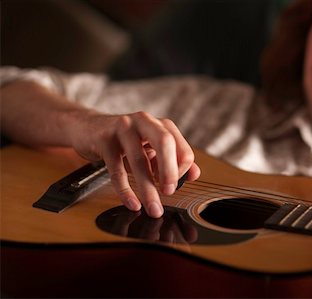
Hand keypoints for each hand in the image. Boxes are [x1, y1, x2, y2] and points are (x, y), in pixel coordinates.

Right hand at [68, 111, 200, 217]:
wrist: (87, 127)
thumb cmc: (124, 141)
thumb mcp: (150, 149)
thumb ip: (173, 160)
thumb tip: (195, 174)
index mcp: (161, 125)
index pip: (182, 148)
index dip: (181, 171)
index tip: (174, 186)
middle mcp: (145, 121)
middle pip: (165, 142)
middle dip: (170, 170)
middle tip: (169, 192)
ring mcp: (123, 127)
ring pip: (139, 160)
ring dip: (147, 188)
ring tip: (153, 208)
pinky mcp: (104, 139)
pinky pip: (116, 169)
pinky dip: (125, 190)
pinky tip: (132, 203)